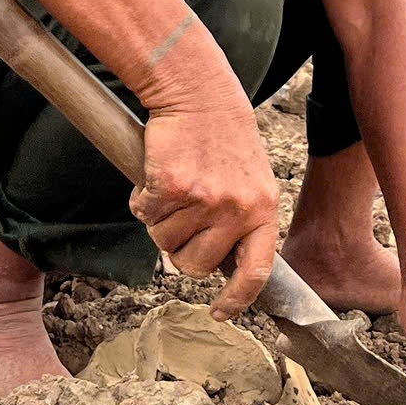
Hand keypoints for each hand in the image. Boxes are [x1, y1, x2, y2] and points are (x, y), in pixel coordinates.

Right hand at [130, 101, 280, 319]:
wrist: (197, 92)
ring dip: (160, 220)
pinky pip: (144, 215)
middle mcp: (237, 209)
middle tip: (180, 218)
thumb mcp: (249, 179)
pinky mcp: (171, 188)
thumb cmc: (221, 136)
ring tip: (173, 186)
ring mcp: (204, 200)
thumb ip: (241, 220)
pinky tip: (156, 174)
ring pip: (164, 241)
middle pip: (195, 265)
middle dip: (179, 250)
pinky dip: (142, 199)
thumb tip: (221, 265)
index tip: (219, 312)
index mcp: (263, 209)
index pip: (255, 270)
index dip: (236, 299)